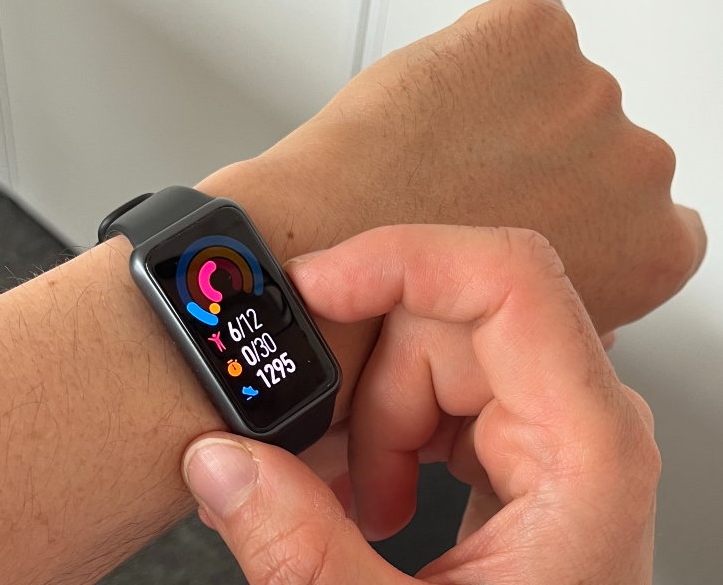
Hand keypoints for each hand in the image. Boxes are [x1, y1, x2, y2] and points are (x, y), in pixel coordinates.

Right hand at [182, 225, 658, 583]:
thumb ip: (300, 549)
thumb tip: (222, 464)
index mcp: (586, 452)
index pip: (508, 279)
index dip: (400, 260)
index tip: (313, 287)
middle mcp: (581, 423)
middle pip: (449, 321)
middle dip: (362, 384)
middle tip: (313, 458)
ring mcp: (552, 432)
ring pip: (431, 353)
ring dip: (367, 420)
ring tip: (350, 504)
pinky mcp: (519, 449)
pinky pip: (435, 393)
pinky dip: (382, 433)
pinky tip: (369, 497)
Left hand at [203, 0, 704, 335]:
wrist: (324, 257)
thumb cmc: (402, 310)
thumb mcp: (519, 327)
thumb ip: (566, 289)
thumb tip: (569, 278)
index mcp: (657, 249)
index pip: (644, 216)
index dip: (576, 216)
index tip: (528, 219)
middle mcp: (641, 166)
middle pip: (595, 146)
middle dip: (538, 161)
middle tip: (464, 189)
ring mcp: (589, 94)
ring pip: (548, 88)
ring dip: (500, 110)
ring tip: (432, 158)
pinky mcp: (532, 35)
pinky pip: (511, 33)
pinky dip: (470, 60)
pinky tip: (426, 110)